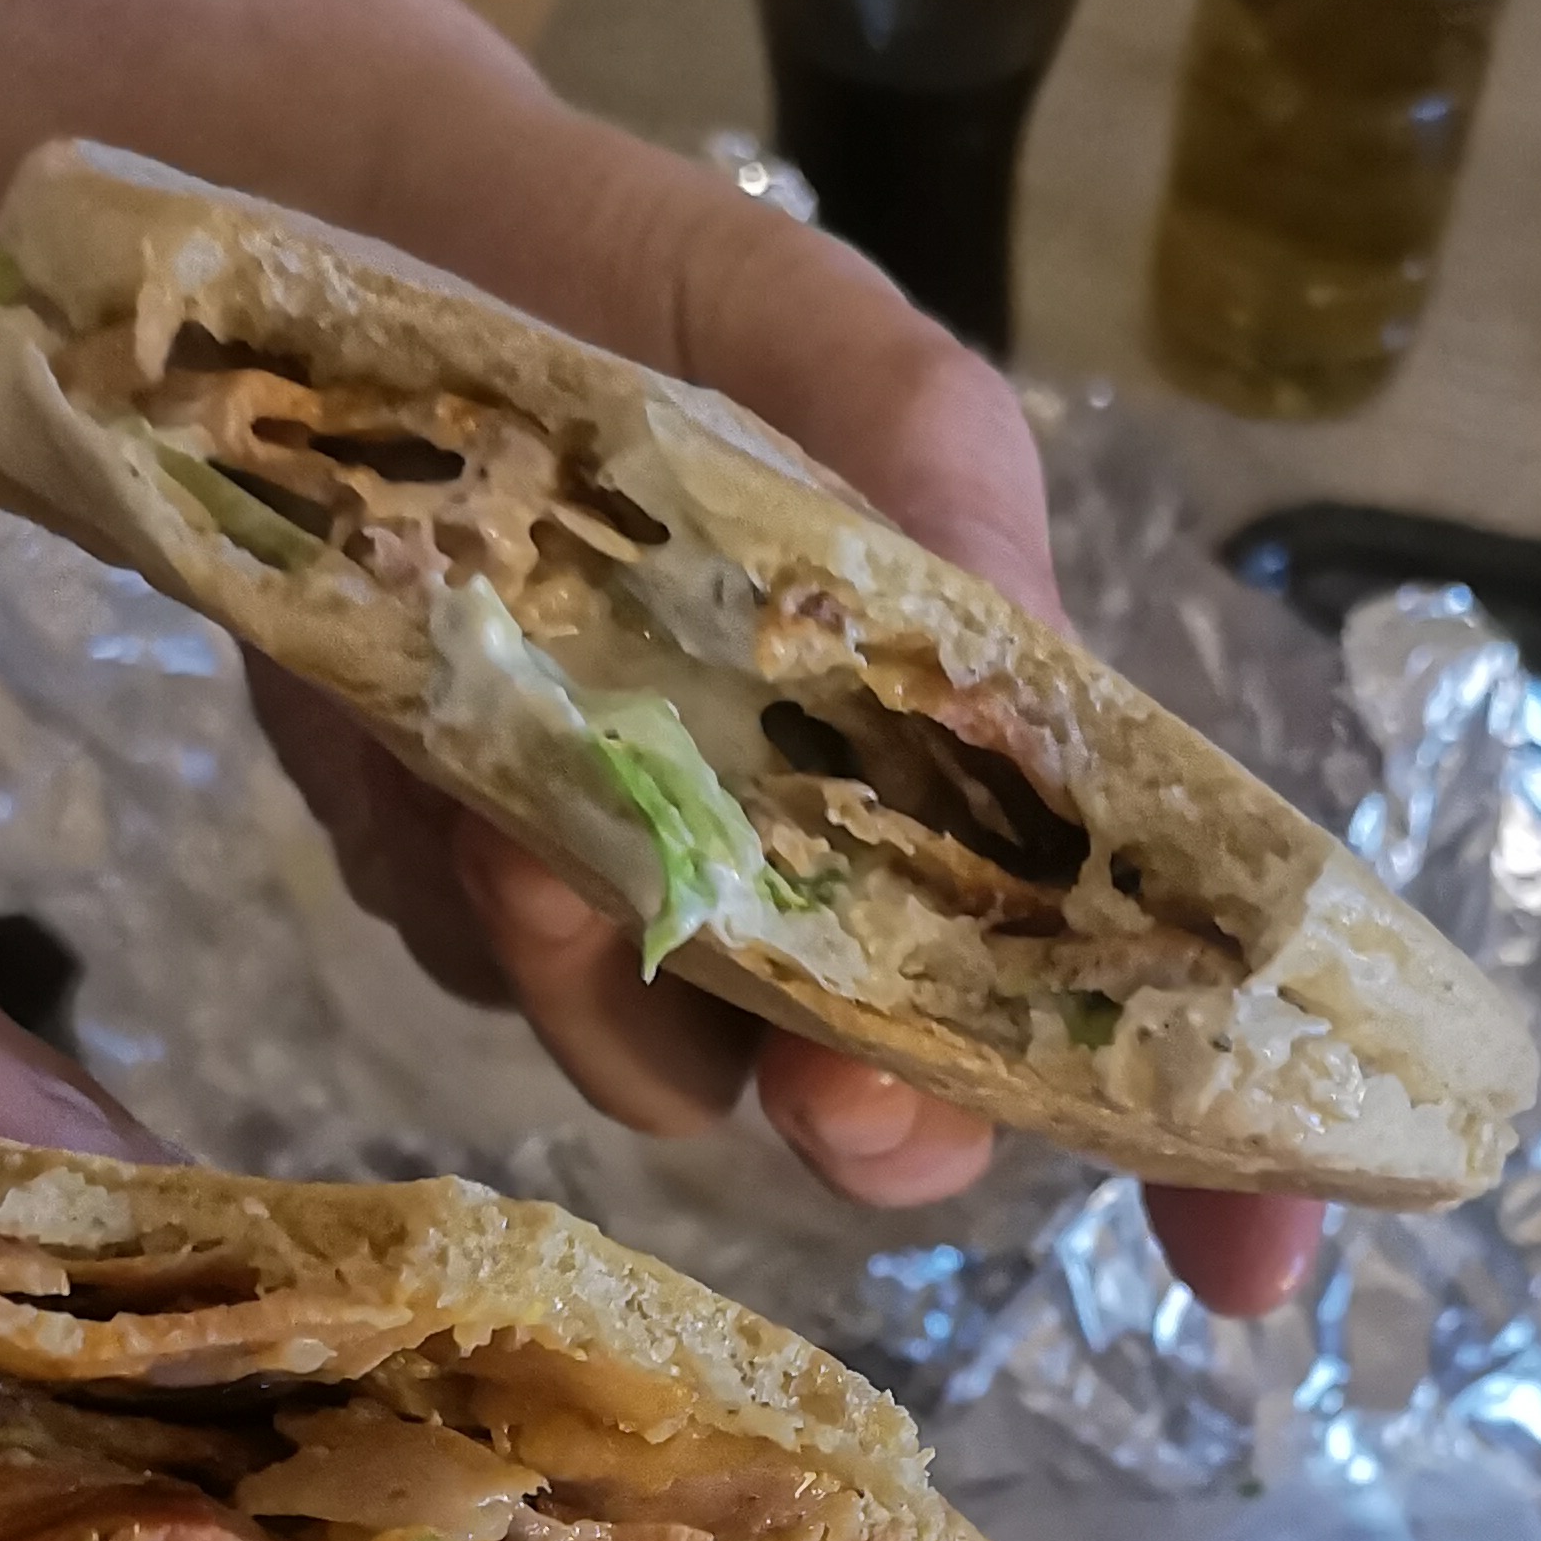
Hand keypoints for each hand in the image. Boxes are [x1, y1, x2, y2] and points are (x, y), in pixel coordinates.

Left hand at [265, 166, 1326, 1321]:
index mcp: (956, 743)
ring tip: (522, 828)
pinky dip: (462, 900)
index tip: (1253, 1277)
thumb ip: (932, 472)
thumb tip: (1031, 673)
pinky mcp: (458, 889)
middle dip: (884, 1119)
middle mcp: (813, 858)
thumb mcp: (795, 326)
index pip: (1130, 981)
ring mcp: (630, 897)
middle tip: (849, 1088)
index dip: (1209, 1148)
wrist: (287, 263)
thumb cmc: (590, 267)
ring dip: (611, 989)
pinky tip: (419, 758)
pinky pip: (489, 987)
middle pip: (903, 1096)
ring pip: (671, 1074)